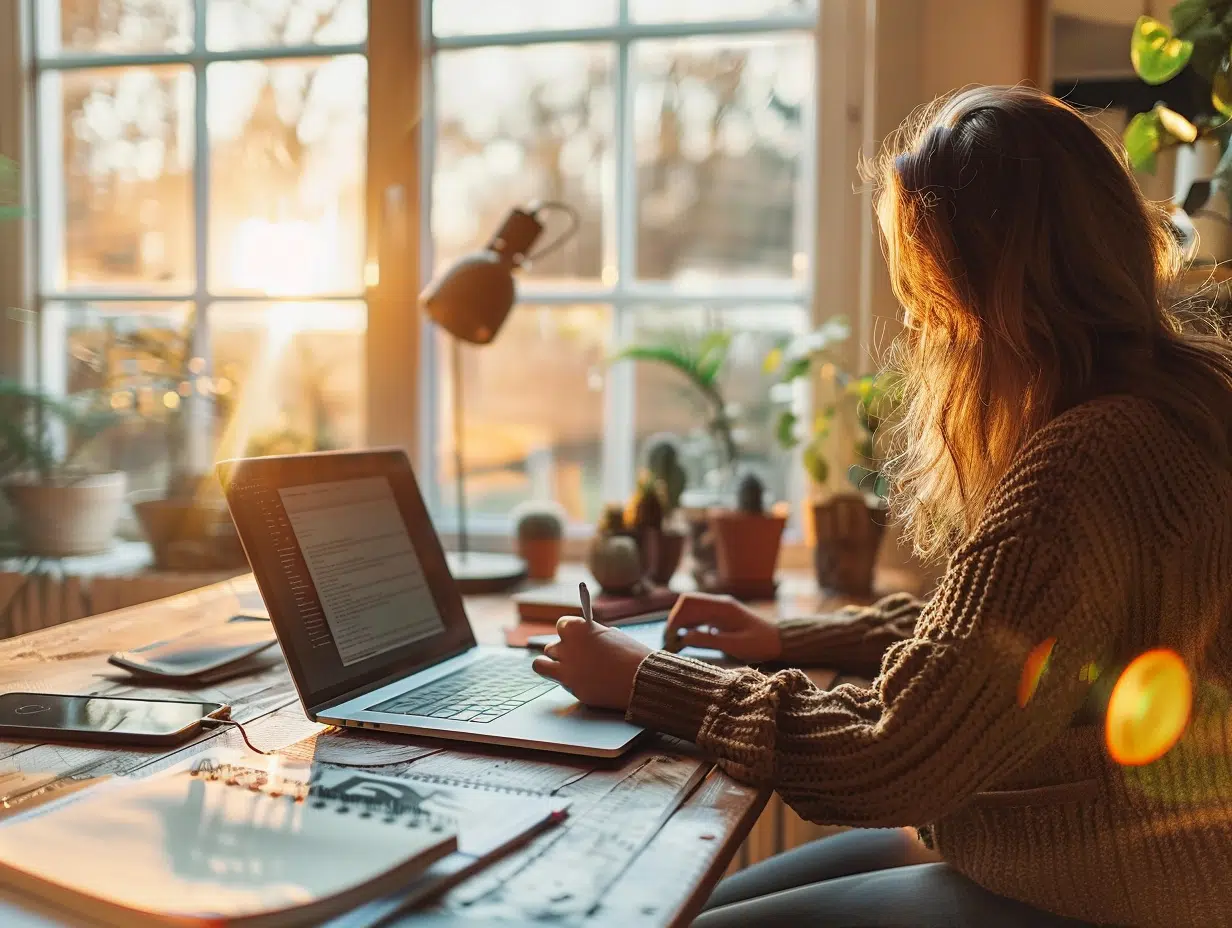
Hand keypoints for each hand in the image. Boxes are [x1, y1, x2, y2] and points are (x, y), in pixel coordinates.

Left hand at [531, 617, 652, 710]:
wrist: (642, 679)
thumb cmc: (630, 655)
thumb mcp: (610, 634)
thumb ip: (590, 636)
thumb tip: (581, 640)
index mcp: (577, 629)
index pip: (562, 625)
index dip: (570, 631)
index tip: (575, 636)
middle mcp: (567, 648)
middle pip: (551, 647)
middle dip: (562, 651)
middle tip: (575, 656)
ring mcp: (567, 670)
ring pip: (541, 665)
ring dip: (551, 665)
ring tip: (563, 668)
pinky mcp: (572, 688)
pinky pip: (560, 683)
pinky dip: (566, 682)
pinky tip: (580, 681)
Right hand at [664, 593, 781, 661]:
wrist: (778, 640)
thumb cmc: (760, 644)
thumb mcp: (735, 646)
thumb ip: (708, 640)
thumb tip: (683, 638)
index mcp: (722, 607)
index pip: (688, 603)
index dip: (675, 618)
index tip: (670, 637)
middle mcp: (719, 603)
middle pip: (686, 603)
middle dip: (674, 619)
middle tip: (669, 641)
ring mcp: (719, 608)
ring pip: (691, 608)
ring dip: (681, 622)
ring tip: (675, 643)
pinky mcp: (720, 616)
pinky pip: (699, 615)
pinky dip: (689, 625)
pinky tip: (687, 639)